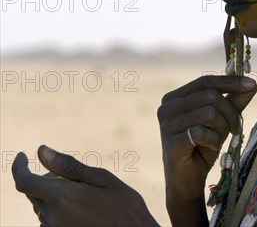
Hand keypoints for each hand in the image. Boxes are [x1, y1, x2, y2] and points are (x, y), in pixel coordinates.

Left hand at [12, 145, 157, 226]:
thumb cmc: (123, 205)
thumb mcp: (101, 178)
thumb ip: (68, 166)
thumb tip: (41, 151)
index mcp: (62, 198)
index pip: (24, 181)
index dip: (19, 167)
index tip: (22, 156)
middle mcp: (52, 217)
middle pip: (33, 193)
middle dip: (46, 180)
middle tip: (74, 177)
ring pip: (42, 206)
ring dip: (53, 196)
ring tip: (83, 195)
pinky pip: (49, 220)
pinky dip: (57, 209)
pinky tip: (82, 209)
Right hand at [157, 75, 256, 203]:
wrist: (188, 179)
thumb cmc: (202, 146)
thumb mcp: (220, 120)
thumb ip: (233, 101)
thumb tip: (252, 83)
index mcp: (175, 98)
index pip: (205, 81)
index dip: (230, 82)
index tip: (252, 84)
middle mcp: (167, 108)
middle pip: (210, 96)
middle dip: (230, 112)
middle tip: (236, 128)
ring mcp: (166, 126)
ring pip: (208, 113)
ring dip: (223, 128)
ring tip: (220, 139)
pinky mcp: (171, 144)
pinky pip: (202, 133)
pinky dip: (214, 140)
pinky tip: (210, 148)